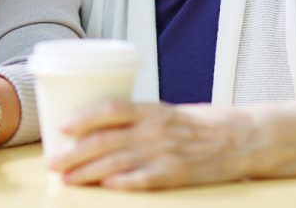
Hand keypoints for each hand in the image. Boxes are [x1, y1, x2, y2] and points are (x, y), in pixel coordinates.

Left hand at [49, 100, 256, 189]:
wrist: (243, 137)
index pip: (110, 109)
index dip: (83, 117)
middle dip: (75, 152)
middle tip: (52, 161)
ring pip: (117, 161)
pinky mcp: (177, 174)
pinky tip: (106, 186)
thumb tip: (101, 126)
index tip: (61, 127)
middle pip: (106, 139)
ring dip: (88, 171)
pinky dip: (123, 183)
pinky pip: (144, 179)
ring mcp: (165, 152)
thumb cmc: (202, 125)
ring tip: (67, 178)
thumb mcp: (168, 113)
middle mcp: (155, 129)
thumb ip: (138, 119)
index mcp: (152, 109)